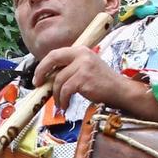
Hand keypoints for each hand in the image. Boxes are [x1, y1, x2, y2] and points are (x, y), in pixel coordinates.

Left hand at [33, 45, 157, 122]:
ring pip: (59, 80)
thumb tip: (48, 77)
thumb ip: (70, 68)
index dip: (43, 65)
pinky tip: (66, 106)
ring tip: (60, 104)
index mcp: (80, 50)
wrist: (120, 90)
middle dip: (41, 73)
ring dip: (56, 95)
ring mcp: (83, 66)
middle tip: (38, 85)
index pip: (55, 54)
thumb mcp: (86, 68)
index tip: (38, 76)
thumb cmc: (102, 83)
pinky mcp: (84, 79)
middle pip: (52, 60)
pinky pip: (65, 90)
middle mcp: (81, 54)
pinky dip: (63, 100)